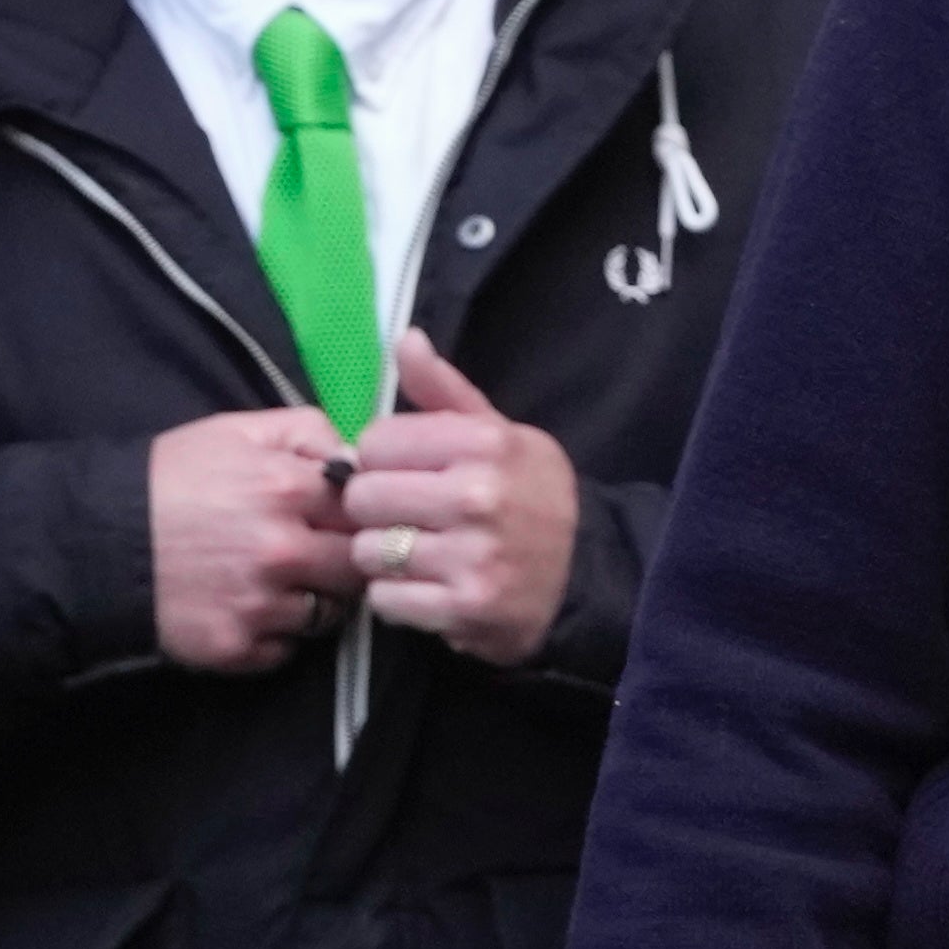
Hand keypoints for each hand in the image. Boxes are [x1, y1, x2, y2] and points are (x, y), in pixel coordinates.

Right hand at [144, 408, 364, 676]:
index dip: (357, 516)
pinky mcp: (236, 646)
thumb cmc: (168, 480)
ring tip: (281, 586)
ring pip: (328, 615)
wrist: (95, 542)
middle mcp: (282, 550)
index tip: (338, 520)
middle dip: (344, 562)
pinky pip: (284, 650)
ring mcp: (260, 604)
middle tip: (320, 558)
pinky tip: (248, 612)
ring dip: (315, 602)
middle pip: (357, 568)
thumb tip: (357, 459)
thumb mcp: (235, 430)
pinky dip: (275, 636)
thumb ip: (306, 432)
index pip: (365, 510)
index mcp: (287, 487)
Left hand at [339, 327, 581, 667]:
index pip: (374, 442)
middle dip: (373, 509)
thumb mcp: (497, 432)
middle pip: (363, 496)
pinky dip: (396, 597)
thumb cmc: (529, 495)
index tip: (402, 471)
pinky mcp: (466, 608)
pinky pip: (386, 599)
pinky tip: (425, 586)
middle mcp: (478, 496)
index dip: (378, 459)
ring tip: (415, 552)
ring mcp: (472, 556)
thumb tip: (405, 339)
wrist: (586, 573)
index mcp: (484, 442)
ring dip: (381, 556)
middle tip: (402, 516)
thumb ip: (444, 391)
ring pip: (368, 551)